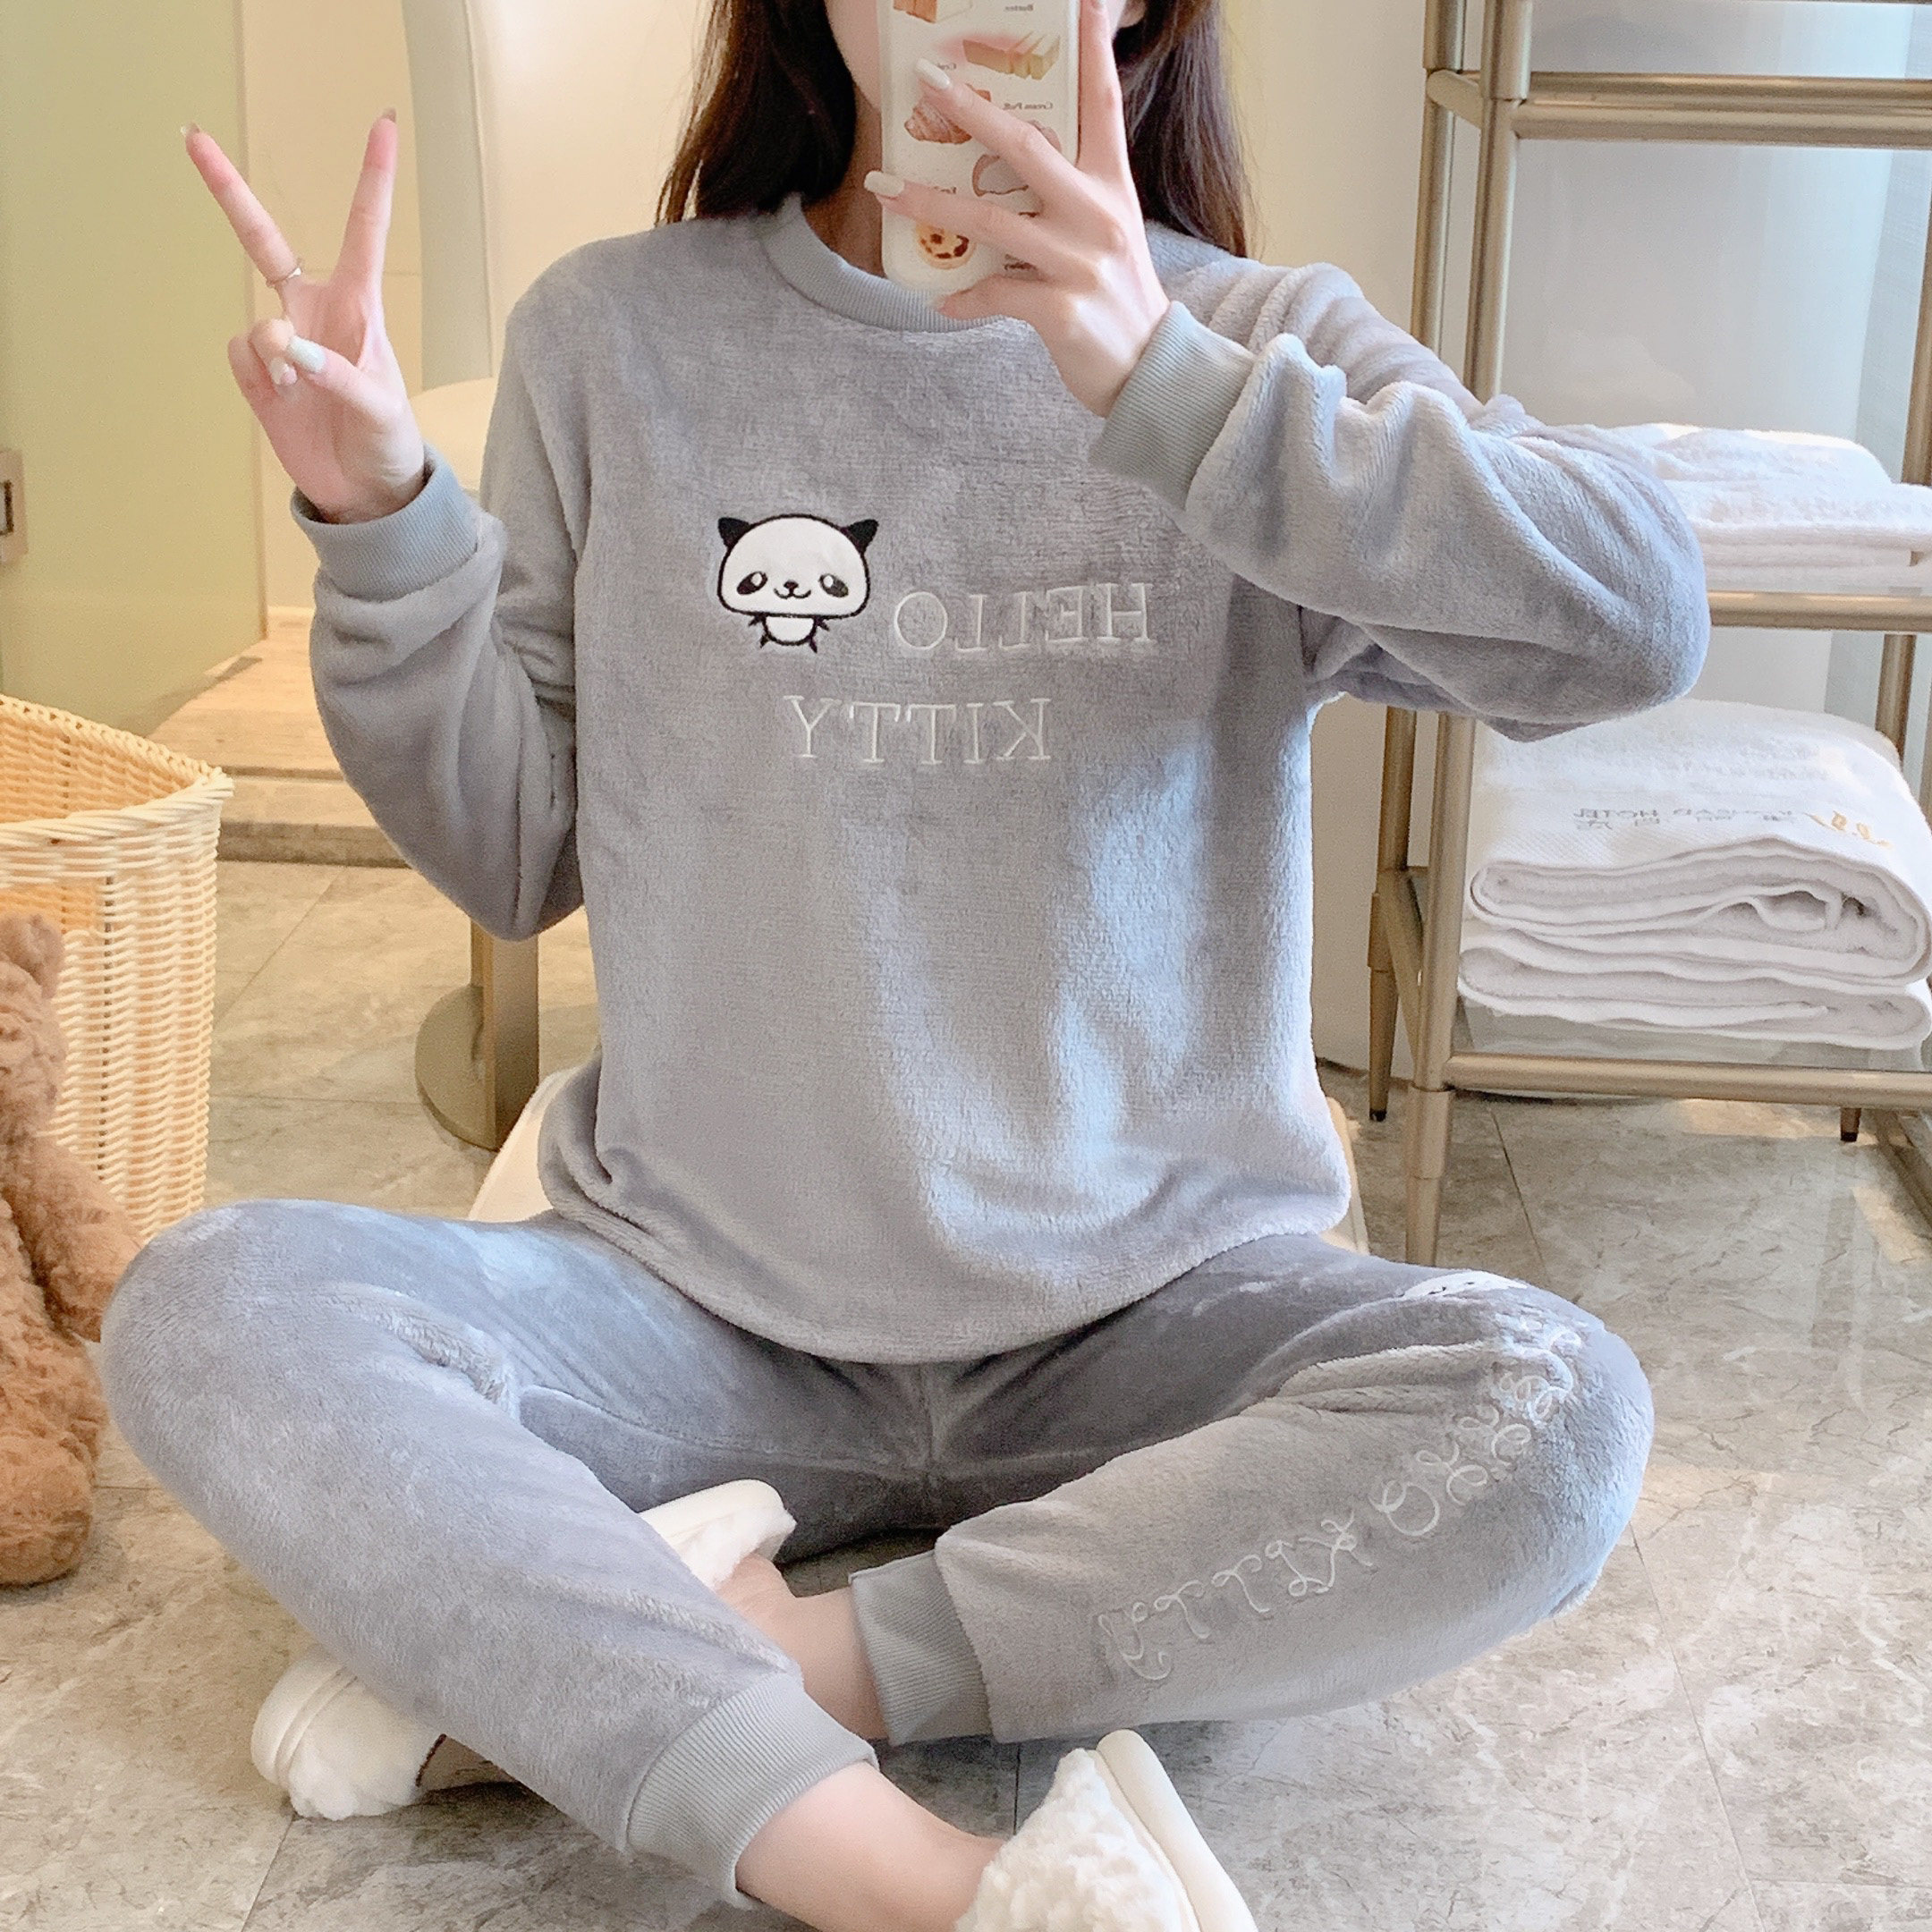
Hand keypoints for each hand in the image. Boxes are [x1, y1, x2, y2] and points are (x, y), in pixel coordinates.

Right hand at [188, 115, 426, 523]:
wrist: (365, 492)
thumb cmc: (389, 441)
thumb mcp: (380, 410)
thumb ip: (340, 376)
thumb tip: (291, 348)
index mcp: (358, 305)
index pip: (363, 230)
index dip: (372, 178)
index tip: (382, 122)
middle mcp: (313, 310)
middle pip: (261, 239)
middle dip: (226, 190)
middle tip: (192, 136)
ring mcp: (281, 339)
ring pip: (254, 324)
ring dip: (274, 357)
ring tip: (303, 389)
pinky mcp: (257, 372)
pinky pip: (240, 355)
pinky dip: (260, 378)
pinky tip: (283, 397)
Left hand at [865, 0, 1170, 416]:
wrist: (1148, 370)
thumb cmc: (1116, 297)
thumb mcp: (1107, 232)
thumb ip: (1068, 195)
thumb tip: (1005, 168)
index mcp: (1112, 185)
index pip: (1101, 103)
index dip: (1089, 50)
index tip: (1079, 2)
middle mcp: (1098, 214)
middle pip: (1024, 148)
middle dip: (969, 111)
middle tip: (925, 82)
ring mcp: (1079, 263)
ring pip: (990, 222)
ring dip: (930, 206)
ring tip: (886, 191)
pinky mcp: (1061, 311)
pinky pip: (994, 293)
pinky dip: (962, 296)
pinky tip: (941, 298)